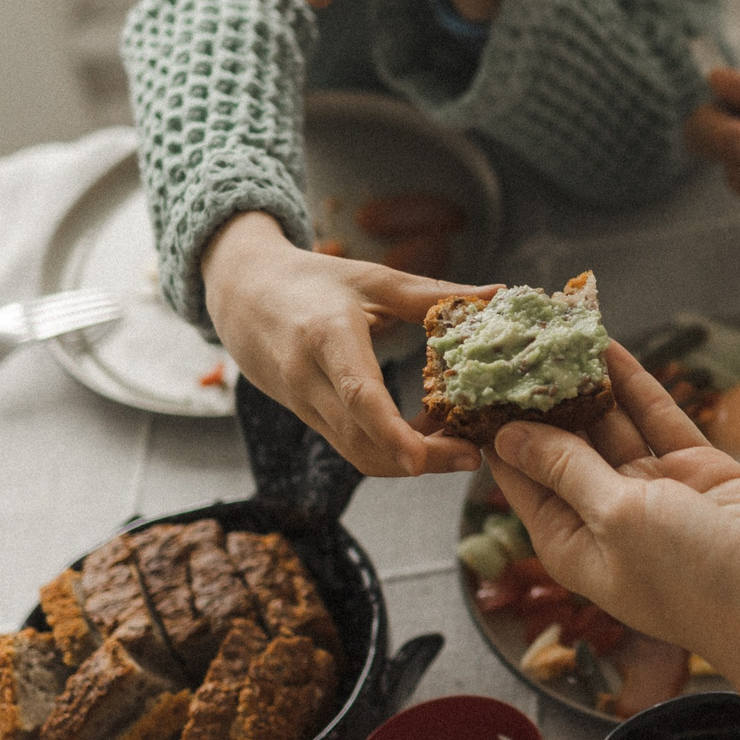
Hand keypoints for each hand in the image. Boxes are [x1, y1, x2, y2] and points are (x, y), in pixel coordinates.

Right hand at [201, 212, 487, 476]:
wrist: (243, 293)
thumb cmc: (312, 280)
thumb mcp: (373, 279)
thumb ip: (433, 294)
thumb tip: (496, 295)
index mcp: (326, 336)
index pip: (358, 395)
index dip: (390, 431)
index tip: (421, 459)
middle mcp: (308, 378)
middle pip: (360, 439)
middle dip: (417, 459)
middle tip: (472, 456)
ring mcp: (302, 403)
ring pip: (355, 452)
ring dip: (406, 459)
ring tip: (457, 447)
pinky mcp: (304, 417)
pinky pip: (348, 445)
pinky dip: (386, 450)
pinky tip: (423, 436)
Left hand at [486, 346, 739, 673]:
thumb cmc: (695, 580)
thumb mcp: (615, 519)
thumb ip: (566, 469)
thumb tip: (509, 434)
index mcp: (571, 543)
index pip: (520, 477)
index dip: (497, 429)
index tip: (473, 380)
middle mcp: (607, 516)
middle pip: (562, 445)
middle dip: (540, 396)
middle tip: (514, 339)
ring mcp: (655, 490)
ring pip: (610, 424)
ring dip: (585, 380)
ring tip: (554, 329)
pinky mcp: (698, 469)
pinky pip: (656, 417)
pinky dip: (633, 383)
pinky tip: (608, 346)